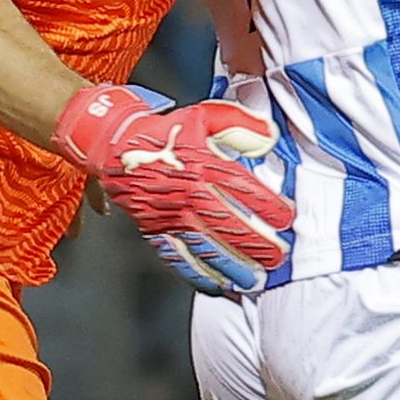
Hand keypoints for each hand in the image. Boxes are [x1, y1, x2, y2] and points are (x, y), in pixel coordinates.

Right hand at [52, 84, 293, 295]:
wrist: (114, 143)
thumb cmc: (164, 132)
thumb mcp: (204, 116)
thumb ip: (240, 124)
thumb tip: (269, 137)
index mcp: (200, 165)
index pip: (241, 188)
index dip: (266, 205)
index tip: (286, 217)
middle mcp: (186, 193)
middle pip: (226, 224)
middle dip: (255, 244)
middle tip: (277, 257)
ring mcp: (169, 215)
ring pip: (204, 246)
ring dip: (230, 265)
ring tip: (253, 279)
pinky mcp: (155, 229)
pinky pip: (177, 255)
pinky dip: (197, 273)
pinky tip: (215, 284)